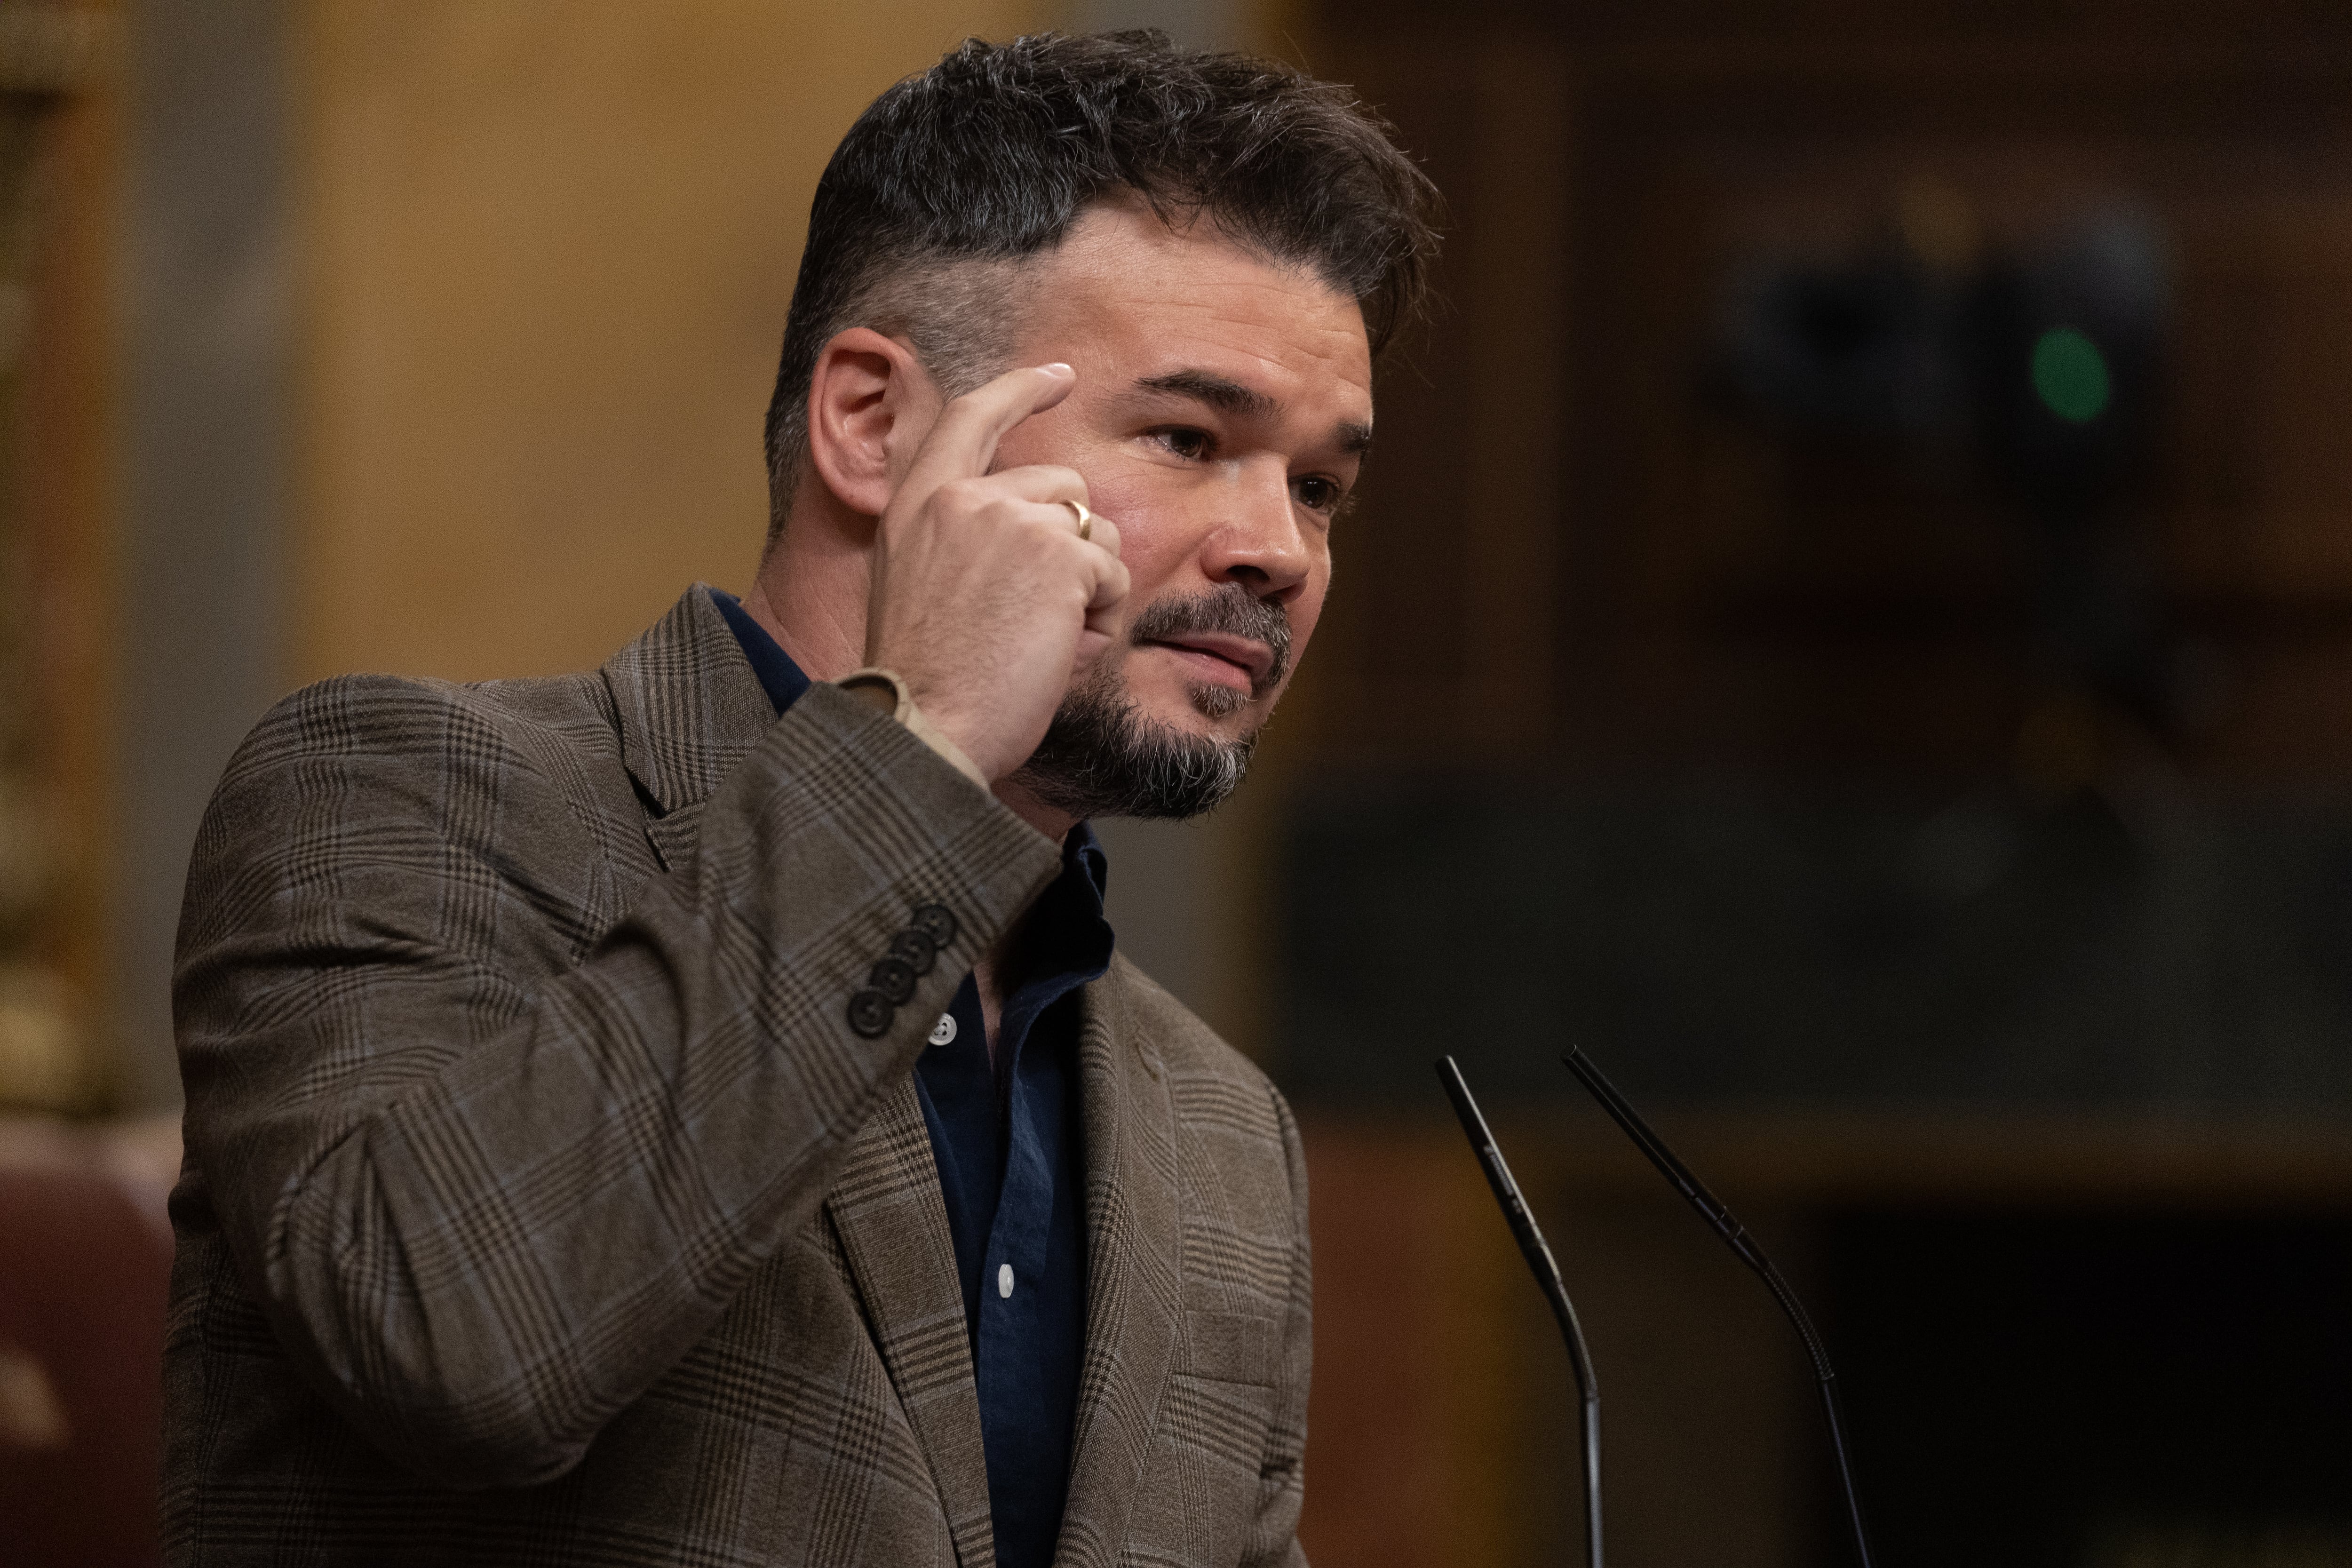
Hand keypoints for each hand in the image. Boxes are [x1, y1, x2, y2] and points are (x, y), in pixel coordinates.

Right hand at [863, 363, 1128, 782]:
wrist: (924, 726)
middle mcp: (962, 497)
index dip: (1020, 388)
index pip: (972, 415)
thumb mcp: (918, 586)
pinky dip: (1102, 620)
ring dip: (1089, 588)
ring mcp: (1010, 519)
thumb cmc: (926, 682)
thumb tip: (1037, 519)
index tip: (1057, 375)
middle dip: (1074, 546)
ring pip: (1097, 532)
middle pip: (1063, 485)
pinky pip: (1115, 577)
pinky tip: (1057, 652)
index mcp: (917, 505)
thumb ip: (960, 537)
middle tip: (1037, 617)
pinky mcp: (1059, 555)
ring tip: (1040, 640)